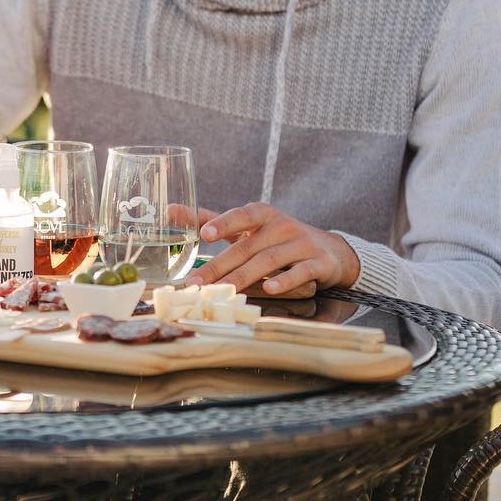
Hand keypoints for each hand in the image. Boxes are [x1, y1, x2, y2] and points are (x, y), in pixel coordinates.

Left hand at [172, 203, 358, 295]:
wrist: (329, 251)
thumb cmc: (279, 238)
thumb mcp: (249, 227)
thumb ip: (212, 220)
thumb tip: (171, 210)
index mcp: (263, 214)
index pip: (242, 215)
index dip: (223, 223)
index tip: (204, 234)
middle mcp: (282, 226)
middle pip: (248, 247)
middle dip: (220, 266)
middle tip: (198, 282)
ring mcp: (301, 244)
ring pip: (269, 260)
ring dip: (245, 276)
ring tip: (224, 290)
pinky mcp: (318, 263)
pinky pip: (300, 271)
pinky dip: (285, 280)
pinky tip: (270, 288)